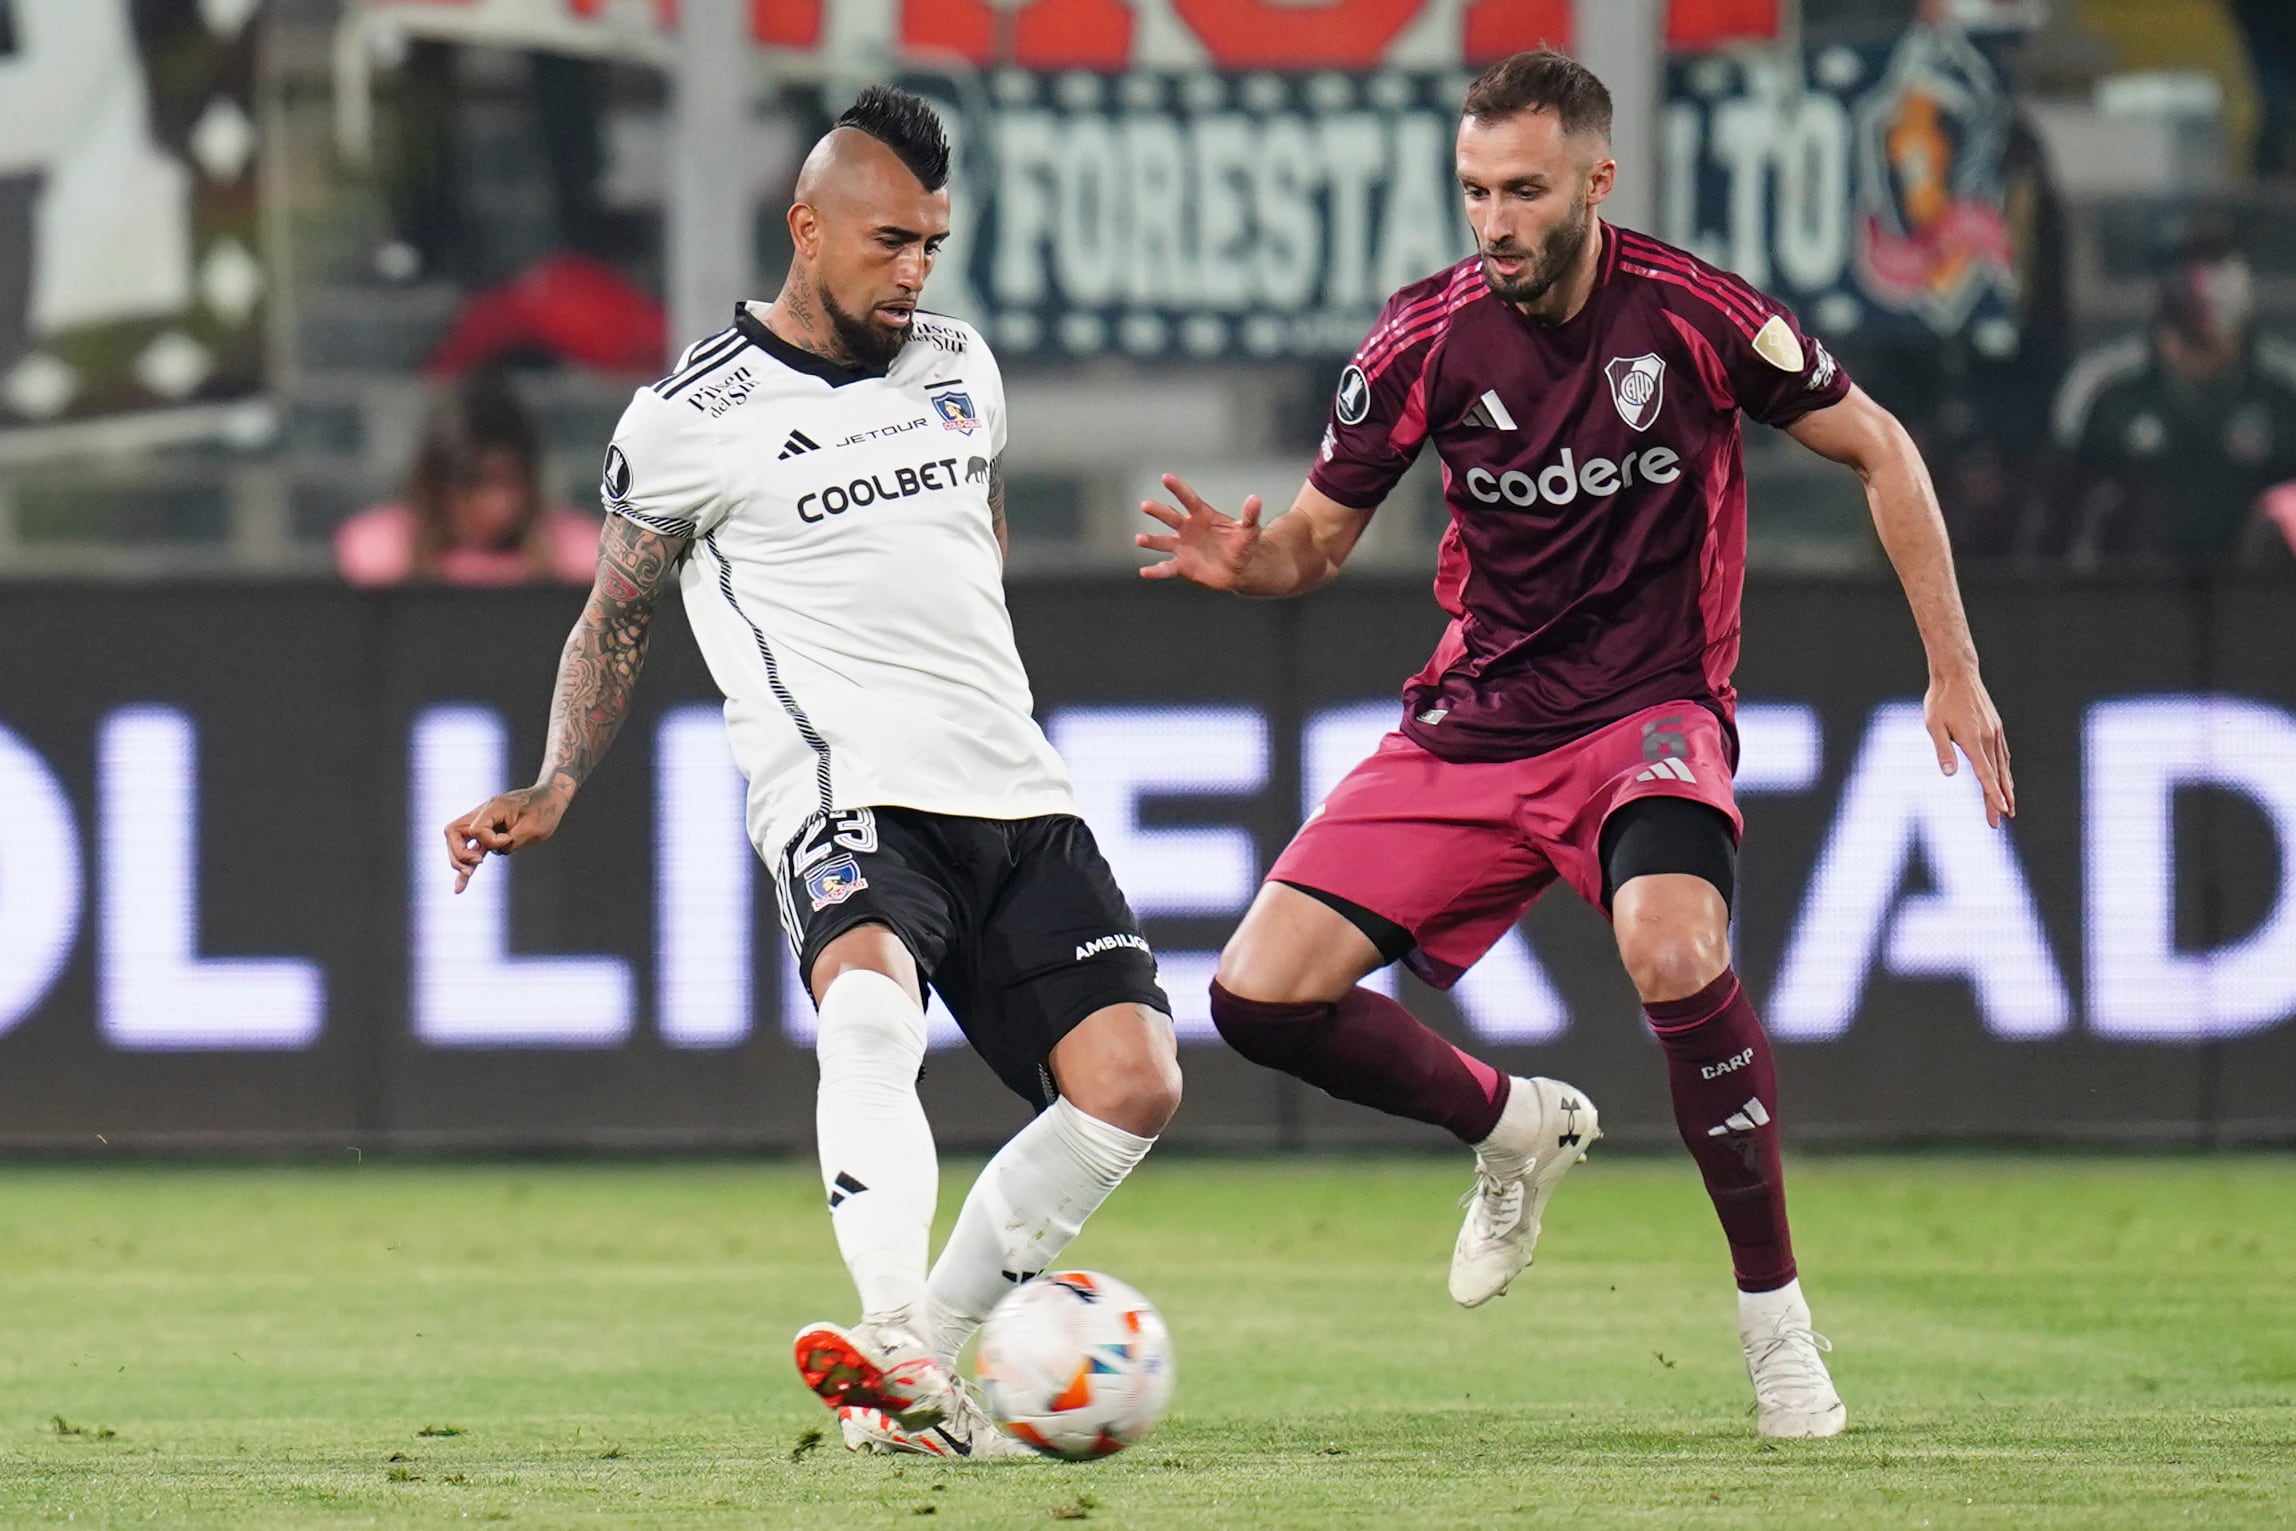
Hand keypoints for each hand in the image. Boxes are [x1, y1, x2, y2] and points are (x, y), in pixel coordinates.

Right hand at [444, 782, 570, 892]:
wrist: (550, 798)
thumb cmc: (545, 811)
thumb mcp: (534, 829)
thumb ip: (513, 841)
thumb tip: (497, 851)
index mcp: (493, 807)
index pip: (476, 829)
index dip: (489, 841)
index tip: (509, 840)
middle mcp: (483, 813)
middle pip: (453, 833)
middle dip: (459, 854)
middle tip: (474, 867)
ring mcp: (484, 822)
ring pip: (458, 841)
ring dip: (459, 861)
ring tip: (463, 883)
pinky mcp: (489, 833)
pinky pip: (472, 848)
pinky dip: (467, 864)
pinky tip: (460, 887)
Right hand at [1136, 474, 1263, 589]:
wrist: (1240, 568)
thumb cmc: (1243, 544)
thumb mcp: (1250, 530)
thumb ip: (1249, 515)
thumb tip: (1255, 499)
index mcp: (1202, 515)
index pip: (1188, 499)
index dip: (1177, 488)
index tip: (1165, 477)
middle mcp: (1188, 528)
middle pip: (1170, 517)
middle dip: (1158, 511)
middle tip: (1145, 505)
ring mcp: (1182, 547)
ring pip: (1162, 542)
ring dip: (1151, 540)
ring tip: (1139, 539)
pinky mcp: (1182, 565)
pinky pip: (1166, 567)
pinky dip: (1155, 571)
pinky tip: (1144, 572)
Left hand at [1924, 667, 2014, 826]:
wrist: (1957, 674)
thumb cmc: (1940, 700)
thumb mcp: (1933, 725)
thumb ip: (1943, 750)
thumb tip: (1951, 774)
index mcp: (1973, 740)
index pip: (1985, 774)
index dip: (1992, 795)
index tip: (2001, 811)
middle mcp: (1989, 738)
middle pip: (1997, 775)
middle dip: (2000, 800)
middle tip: (2002, 821)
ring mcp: (1995, 732)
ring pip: (2003, 766)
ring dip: (2006, 787)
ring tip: (2010, 807)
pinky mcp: (1995, 727)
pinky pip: (2003, 753)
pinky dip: (2005, 769)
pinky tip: (2005, 778)